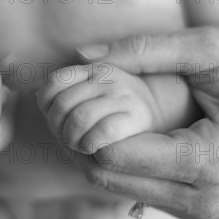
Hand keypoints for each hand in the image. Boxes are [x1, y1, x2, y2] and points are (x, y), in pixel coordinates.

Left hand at [36, 64, 159, 153]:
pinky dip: (90, 145)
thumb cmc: (132, 111)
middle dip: (57, 127)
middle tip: (68, 138)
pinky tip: (96, 149)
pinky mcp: (139, 119)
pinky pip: (100, 133)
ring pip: (78, 119)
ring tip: (81, 146)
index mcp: (100, 69)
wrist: (180, 113)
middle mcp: (112, 78)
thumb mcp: (103, 90)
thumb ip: (73, 85)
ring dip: (73, 140)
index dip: (46, 104)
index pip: (54, 83)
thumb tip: (38, 88)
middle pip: (62, 103)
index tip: (56, 119)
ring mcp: (126, 97)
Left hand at [74, 28, 218, 218]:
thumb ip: (142, 50)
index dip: (88, 122)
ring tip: (104, 111)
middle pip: (108, 176)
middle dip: (86, 137)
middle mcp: (203, 198)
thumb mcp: (206, 48)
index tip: (83, 88)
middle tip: (82, 100)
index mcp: (209, 161)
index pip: (115, 154)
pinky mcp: (197, 211)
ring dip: (99, 152)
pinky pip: (137, 190)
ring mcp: (200, 211)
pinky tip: (124, 132)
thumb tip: (81, 57)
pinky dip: (121, 164)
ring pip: (117, 186)